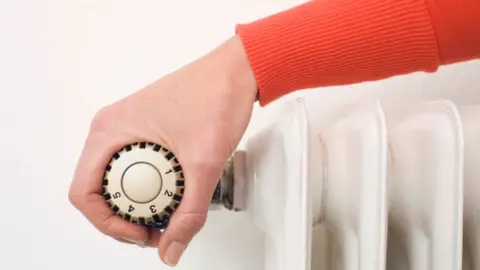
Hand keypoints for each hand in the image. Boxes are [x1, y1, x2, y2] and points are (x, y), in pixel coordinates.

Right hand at [68, 35, 256, 265]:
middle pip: (96, 190)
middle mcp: (112, 127)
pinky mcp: (143, 129)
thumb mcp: (203, 165)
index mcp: (110, 130)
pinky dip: (145, 188)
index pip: (83, 193)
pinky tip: (169, 195)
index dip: (107, 224)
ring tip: (163, 217)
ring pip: (114, 180)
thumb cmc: (216, 98)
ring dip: (134, 205)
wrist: (237, 72)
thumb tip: (171, 250)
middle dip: (121, 219)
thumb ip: (189, 214)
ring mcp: (127, 127)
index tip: (139, 233)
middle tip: (153, 232)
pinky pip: (131, 166)